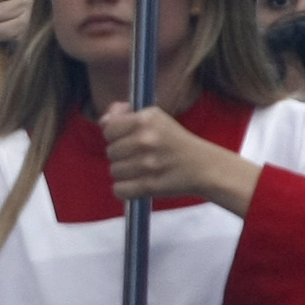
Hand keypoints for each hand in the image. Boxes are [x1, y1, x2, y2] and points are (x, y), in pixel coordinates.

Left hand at [100, 103, 249, 209]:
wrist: (202, 166)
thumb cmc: (173, 140)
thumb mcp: (154, 118)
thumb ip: (124, 115)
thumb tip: (102, 121)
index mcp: (146, 119)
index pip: (108, 128)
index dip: (115, 135)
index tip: (127, 138)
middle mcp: (146, 139)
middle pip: (110, 151)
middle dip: (121, 155)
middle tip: (139, 155)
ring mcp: (147, 164)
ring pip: (114, 171)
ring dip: (125, 172)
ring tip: (142, 169)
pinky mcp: (149, 186)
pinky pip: (119, 190)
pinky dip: (126, 190)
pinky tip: (137, 183)